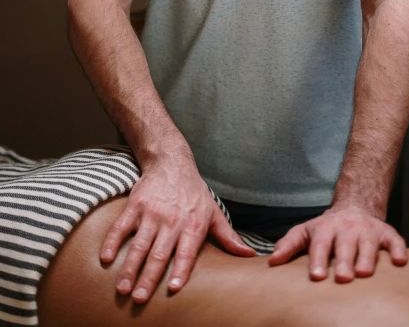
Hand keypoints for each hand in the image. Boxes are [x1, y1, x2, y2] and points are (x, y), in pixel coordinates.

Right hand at [99, 153, 255, 302]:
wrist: (172, 162)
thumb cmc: (194, 193)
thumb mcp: (213, 212)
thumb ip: (228, 236)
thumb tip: (248, 255)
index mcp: (193, 224)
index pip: (187, 252)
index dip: (180, 270)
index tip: (172, 289)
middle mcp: (172, 220)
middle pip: (159, 253)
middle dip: (149, 277)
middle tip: (139, 299)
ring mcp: (152, 212)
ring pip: (139, 244)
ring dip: (129, 267)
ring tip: (122, 288)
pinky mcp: (135, 204)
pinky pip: (121, 226)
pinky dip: (112, 242)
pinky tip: (106, 259)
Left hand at [267, 204, 406, 281]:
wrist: (355, 207)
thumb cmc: (327, 229)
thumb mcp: (306, 232)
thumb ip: (289, 245)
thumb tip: (272, 262)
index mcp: (326, 229)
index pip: (321, 245)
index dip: (318, 260)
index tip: (316, 276)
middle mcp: (347, 228)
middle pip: (345, 245)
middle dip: (344, 261)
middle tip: (342, 278)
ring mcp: (367, 230)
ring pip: (368, 243)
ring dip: (367, 257)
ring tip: (364, 274)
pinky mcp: (386, 233)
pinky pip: (394, 240)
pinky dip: (398, 249)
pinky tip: (400, 262)